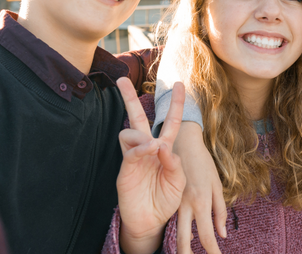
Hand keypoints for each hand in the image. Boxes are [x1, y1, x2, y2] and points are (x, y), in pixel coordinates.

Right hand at [116, 77, 185, 253]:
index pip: (169, 121)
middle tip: (121, 79)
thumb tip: (162, 145)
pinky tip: (148, 150)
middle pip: (138, 117)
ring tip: (152, 148)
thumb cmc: (165, 199)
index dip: (175, 103)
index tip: (179, 84)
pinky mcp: (126, 168)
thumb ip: (175, 164)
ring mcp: (135, 157)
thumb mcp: (179, 182)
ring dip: (142, 135)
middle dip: (129, 98)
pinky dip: (139, 147)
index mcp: (164, 148)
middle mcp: (148, 148)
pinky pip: (130, 150)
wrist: (150, 221)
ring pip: (131, 131)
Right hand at [174, 122, 225, 253]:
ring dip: (181, 248)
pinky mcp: (167, 197)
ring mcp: (174, 202)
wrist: (183, 141)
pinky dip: (177, 232)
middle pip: (183, 241)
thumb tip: (222, 235)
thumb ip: (220, 211)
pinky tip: (182, 239)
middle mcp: (185, 205)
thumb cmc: (203, 162)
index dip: (212, 252)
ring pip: (174, 233)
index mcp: (201, 201)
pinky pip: (171, 220)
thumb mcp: (216, 184)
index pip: (206, 236)